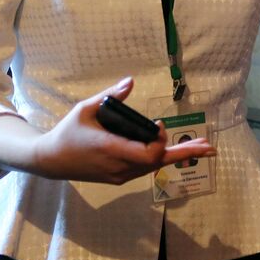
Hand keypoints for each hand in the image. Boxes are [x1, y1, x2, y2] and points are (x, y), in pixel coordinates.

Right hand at [32, 77, 215, 184]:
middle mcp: (118, 166)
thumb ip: (110, 96)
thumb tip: (131, 80)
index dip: (160, 141)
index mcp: (111, 148)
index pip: (148, 153)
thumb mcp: (85, 109)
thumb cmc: (68, 132)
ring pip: (153, 168)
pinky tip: (171, 151)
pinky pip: (144, 170)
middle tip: (209, 148)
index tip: (158, 124)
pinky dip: (160, 159)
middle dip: (184, 153)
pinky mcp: (118, 178)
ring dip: (175, 157)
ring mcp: (119, 175)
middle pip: (158, 163)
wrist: (50, 161)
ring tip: (199, 149)